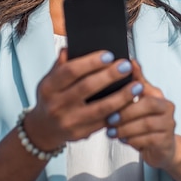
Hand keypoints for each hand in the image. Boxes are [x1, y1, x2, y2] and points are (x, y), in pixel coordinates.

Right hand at [24, 49, 143, 151]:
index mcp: (48, 87)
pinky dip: (119, 112)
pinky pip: (103, 122)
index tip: (109, 55)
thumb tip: (72, 46)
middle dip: (110, 75)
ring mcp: (69, 122)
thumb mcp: (50, 79)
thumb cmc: (51, 97)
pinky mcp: (80, 134)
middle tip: (126, 66)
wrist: (44, 129)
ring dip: (122, 97)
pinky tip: (130, 103)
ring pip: (100, 108)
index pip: (70, 71)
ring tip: (137, 85)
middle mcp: (57, 105)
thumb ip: (62, 64)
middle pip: (87, 87)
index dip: (90, 62)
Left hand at [105, 59, 177, 169]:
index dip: (133, 81)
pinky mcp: (166, 141)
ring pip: (146, 124)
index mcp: (158, 95)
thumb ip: (134, 84)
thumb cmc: (147, 123)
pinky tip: (123, 139)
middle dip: (126, 111)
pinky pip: (148, 140)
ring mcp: (168, 125)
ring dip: (126, 128)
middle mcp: (167, 108)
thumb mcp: (140, 103)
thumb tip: (130, 62)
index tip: (118, 80)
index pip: (145, 85)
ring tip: (112, 131)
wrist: (162, 148)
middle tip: (110, 118)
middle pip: (148, 104)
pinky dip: (132, 140)